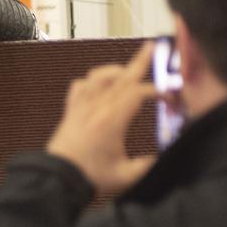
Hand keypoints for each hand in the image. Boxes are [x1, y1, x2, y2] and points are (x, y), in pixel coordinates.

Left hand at [46, 43, 157, 196]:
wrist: (56, 180)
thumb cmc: (88, 178)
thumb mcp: (126, 176)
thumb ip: (149, 165)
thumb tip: (165, 157)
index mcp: (112, 120)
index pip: (137, 93)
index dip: (156, 89)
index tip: (169, 94)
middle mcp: (96, 108)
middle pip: (121, 76)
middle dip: (140, 61)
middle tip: (151, 47)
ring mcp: (81, 107)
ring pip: (98, 76)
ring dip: (115, 70)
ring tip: (127, 69)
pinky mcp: (71, 112)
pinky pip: (79, 87)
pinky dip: (90, 81)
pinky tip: (98, 85)